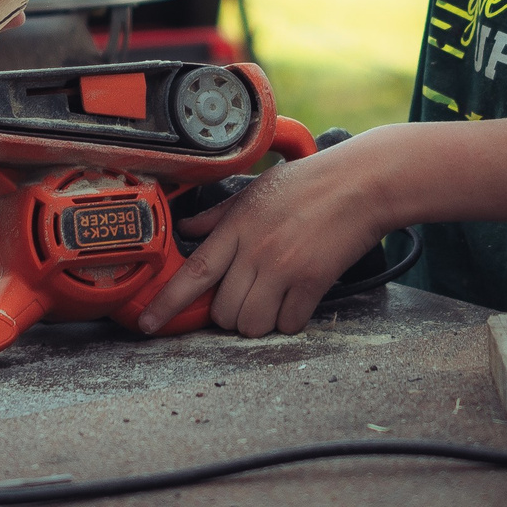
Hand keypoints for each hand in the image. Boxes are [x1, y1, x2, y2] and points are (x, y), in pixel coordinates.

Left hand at [138, 130, 407, 337]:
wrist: (360, 184)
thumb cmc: (311, 182)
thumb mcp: (256, 190)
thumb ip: (218, 214)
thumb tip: (187, 225)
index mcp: (237, 226)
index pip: (194, 272)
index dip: (167, 303)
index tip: (147, 324)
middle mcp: (255, 250)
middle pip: (223, 311)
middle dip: (230, 313)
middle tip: (247, 297)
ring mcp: (283, 268)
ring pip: (252, 324)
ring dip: (260, 321)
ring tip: (273, 300)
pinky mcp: (311, 282)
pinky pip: (289, 324)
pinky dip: (291, 320)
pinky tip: (298, 300)